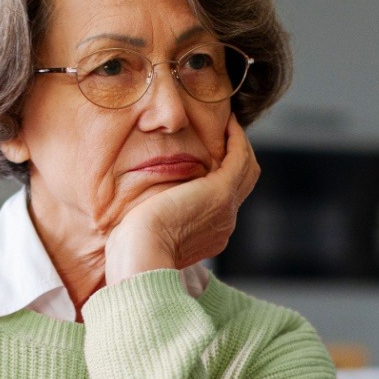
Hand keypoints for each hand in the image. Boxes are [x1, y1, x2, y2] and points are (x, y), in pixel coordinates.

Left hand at [103, 112, 259, 283]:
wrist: (141, 257)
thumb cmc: (131, 250)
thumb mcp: (146, 232)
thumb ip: (154, 218)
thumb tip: (144, 208)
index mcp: (209, 235)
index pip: (224, 200)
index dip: (220, 175)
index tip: (209, 155)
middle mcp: (223, 223)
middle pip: (243, 184)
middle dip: (236, 156)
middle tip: (225, 132)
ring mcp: (226, 209)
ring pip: (246, 170)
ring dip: (239, 143)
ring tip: (228, 122)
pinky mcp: (220, 193)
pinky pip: (238, 158)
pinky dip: (236, 139)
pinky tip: (228, 121)